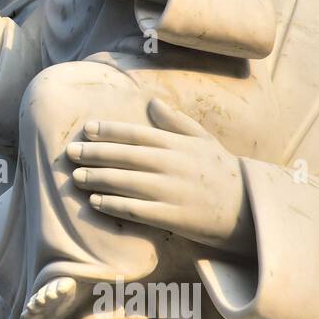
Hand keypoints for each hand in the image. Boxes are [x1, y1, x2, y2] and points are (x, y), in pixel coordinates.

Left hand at [66, 98, 253, 252]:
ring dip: (97, 179)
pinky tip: (95, 203)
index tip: (86, 128)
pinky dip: (113, 205)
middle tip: (70, 153)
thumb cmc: (222, 172)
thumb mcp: (203, 140)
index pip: (136, 133)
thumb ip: (176, 121)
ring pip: (125, 182)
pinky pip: (135, 209)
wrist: (248, 209)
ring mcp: (171, 191)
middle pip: (124, 156)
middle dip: (94, 153)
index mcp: (177, 144)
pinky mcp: (172, 216)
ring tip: (76, 177)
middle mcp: (171, 164)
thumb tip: (151, 101)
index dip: (109, 130)